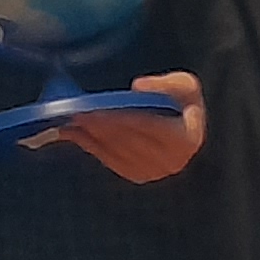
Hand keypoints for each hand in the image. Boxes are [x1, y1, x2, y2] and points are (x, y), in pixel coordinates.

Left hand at [56, 73, 204, 181]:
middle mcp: (172, 162)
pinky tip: (72, 131)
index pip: (151, 127)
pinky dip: (89, 145)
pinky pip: (108, 159)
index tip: (100, 108)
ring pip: (115, 151)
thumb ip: (165, 83)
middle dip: (101, 125)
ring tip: (72, 118)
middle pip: (129, 140)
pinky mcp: (136, 175)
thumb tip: (137, 87)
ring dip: (91, 135)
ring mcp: (153, 172)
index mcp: (188, 139)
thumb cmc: (182, 102)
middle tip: (78, 111)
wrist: (183, 126)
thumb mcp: (185, 84)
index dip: (124, 118)